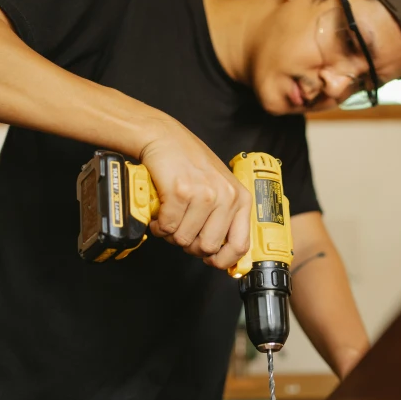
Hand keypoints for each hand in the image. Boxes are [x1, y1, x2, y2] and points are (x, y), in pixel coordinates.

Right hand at [140, 119, 251, 269]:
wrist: (165, 138)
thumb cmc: (191, 165)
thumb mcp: (220, 189)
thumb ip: (226, 218)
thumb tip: (225, 257)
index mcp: (241, 198)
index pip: (241, 244)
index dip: (223, 260)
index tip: (211, 261)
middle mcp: (226, 196)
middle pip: (207, 247)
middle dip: (189, 244)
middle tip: (182, 228)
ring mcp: (204, 194)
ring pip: (183, 239)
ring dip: (171, 233)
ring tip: (170, 216)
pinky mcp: (180, 192)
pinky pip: (167, 227)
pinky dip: (159, 225)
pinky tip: (160, 212)